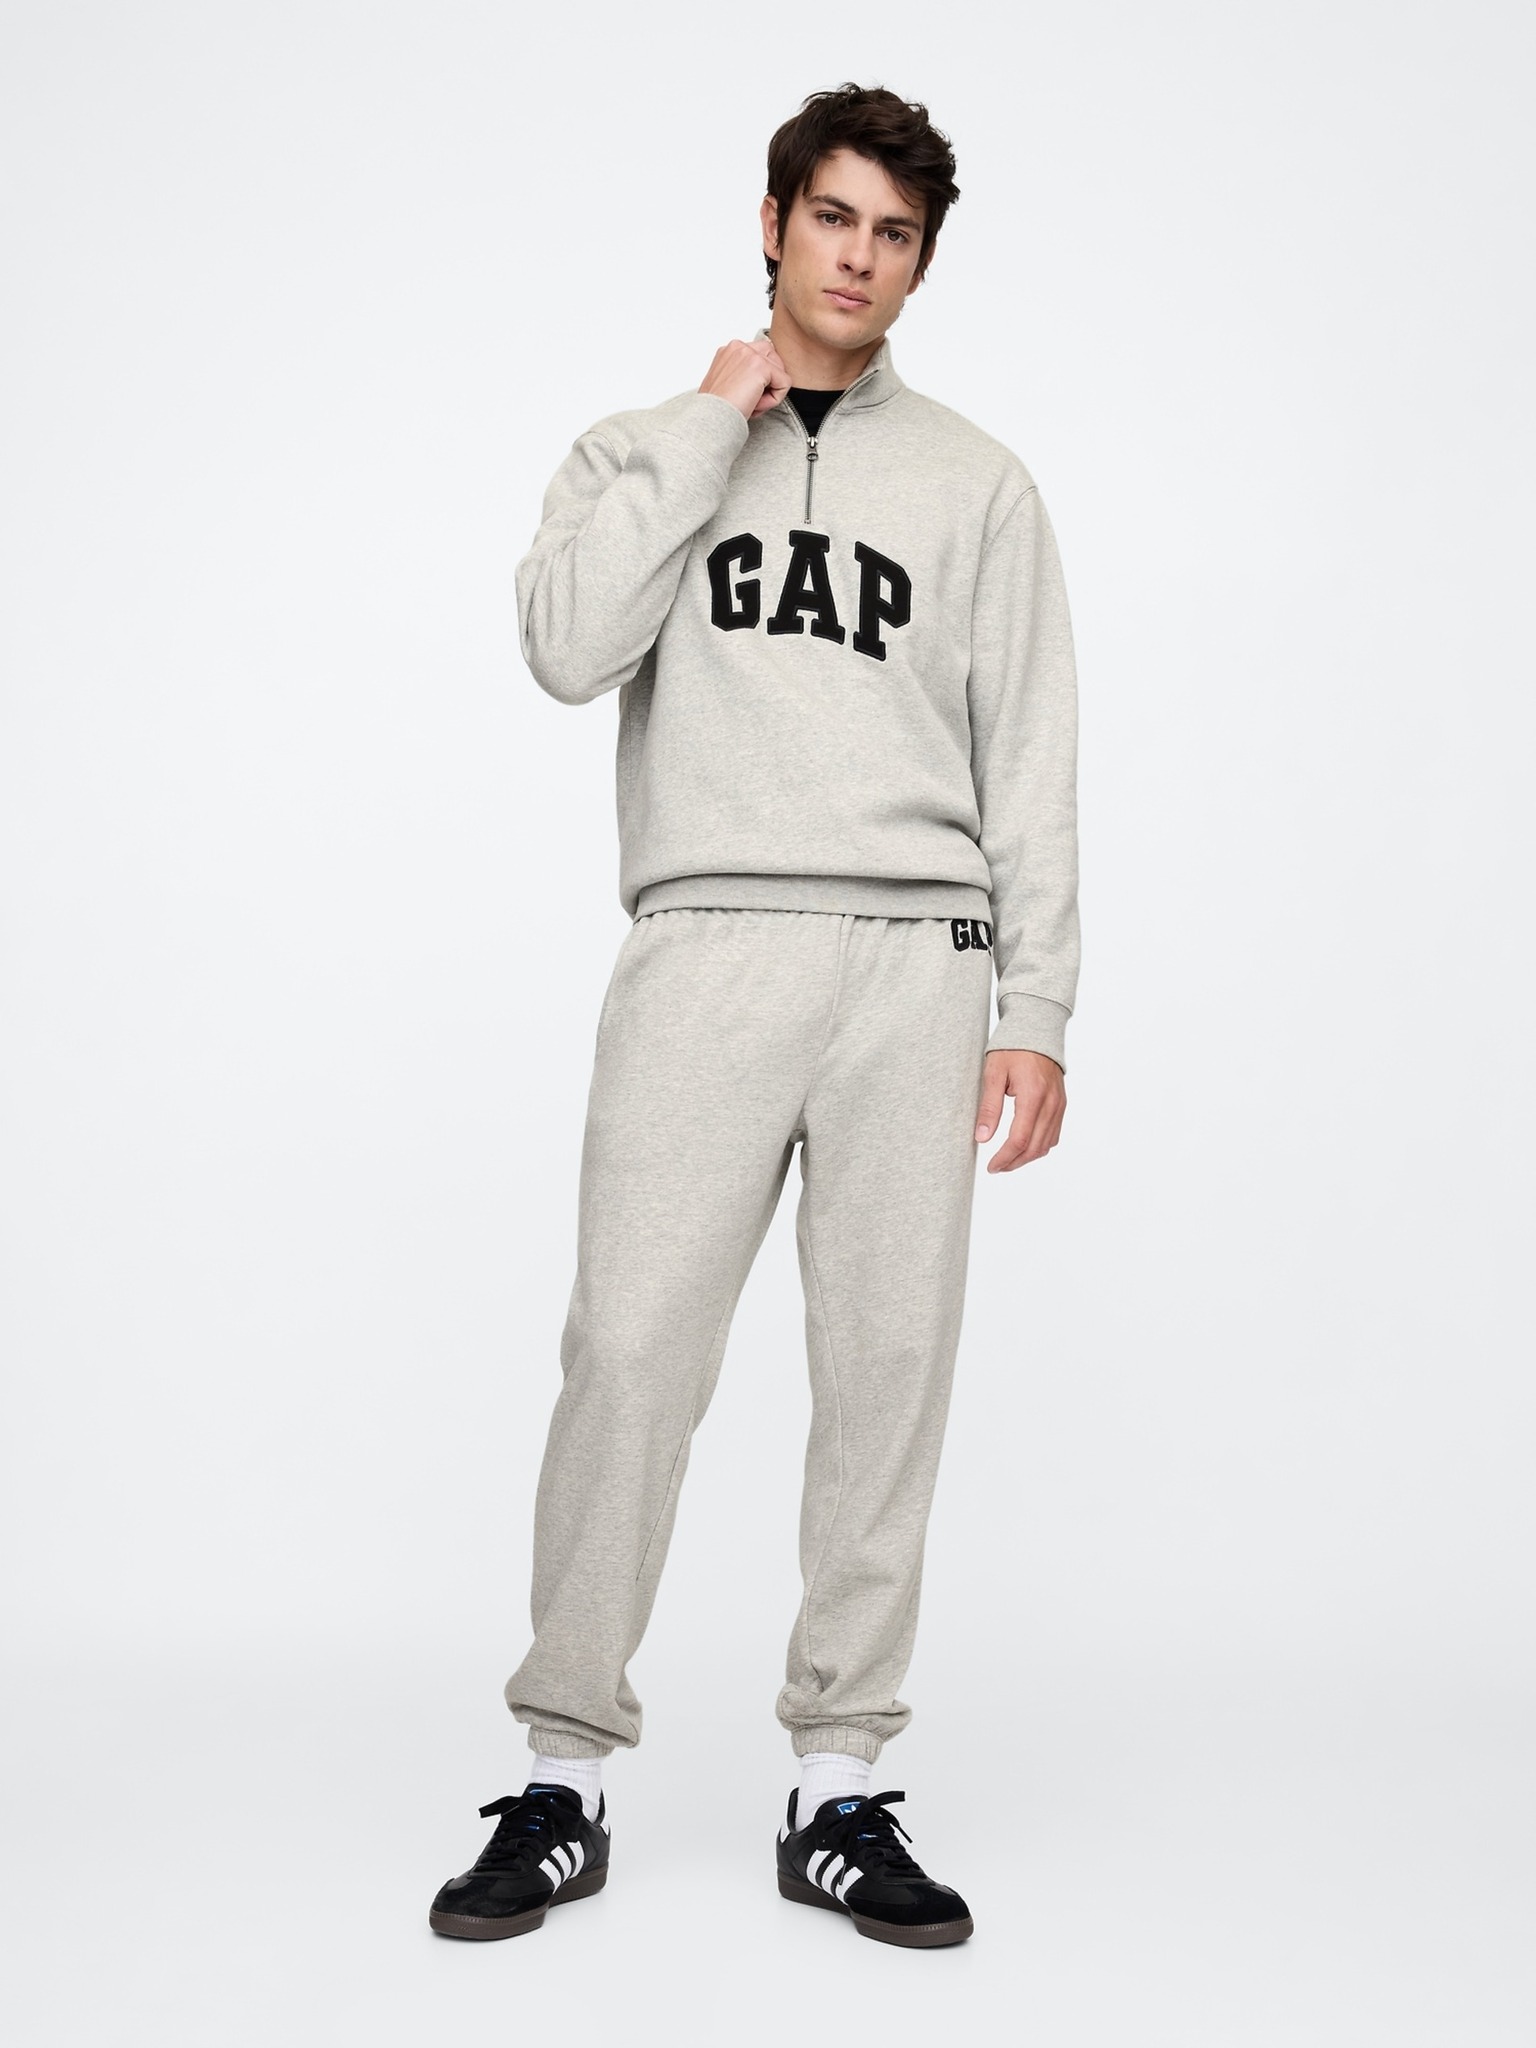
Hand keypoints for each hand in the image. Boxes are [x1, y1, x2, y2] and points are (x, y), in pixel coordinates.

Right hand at [699, 337, 790, 418]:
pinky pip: (785, 383)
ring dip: (770, 393)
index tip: (743, 395)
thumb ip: (742, 373)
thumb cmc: (716, 408)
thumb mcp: (726, 383)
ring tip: (751, 403)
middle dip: (769, 382)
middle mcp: (739, 347)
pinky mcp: (762, 367)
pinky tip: (756, 406)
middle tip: (750, 400)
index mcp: (730, 350)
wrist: (711, 418)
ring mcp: (751, 354)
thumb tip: (762, 379)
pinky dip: (774, 400)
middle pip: (774, 358)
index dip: (759, 380)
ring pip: (780, 372)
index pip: (760, 356)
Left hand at [974, 1049, 1065, 1170]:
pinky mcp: (1062, 1104)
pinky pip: (1054, 1134)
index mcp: (1033, 1096)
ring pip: (1047, 1144)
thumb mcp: (993, 1074)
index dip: (1005, 1158)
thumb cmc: (1012, 1048)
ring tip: (1007, 1160)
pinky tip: (1024, 1145)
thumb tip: (982, 1138)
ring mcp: (1059, 1104)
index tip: (992, 1167)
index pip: (1020, 1139)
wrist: (1037, 1029)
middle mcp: (1051, 1103)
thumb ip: (989, 1107)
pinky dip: (1039, 1146)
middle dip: (1015, 1162)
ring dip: (1027, 1157)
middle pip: (1035, 1147)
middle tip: (996, 1167)